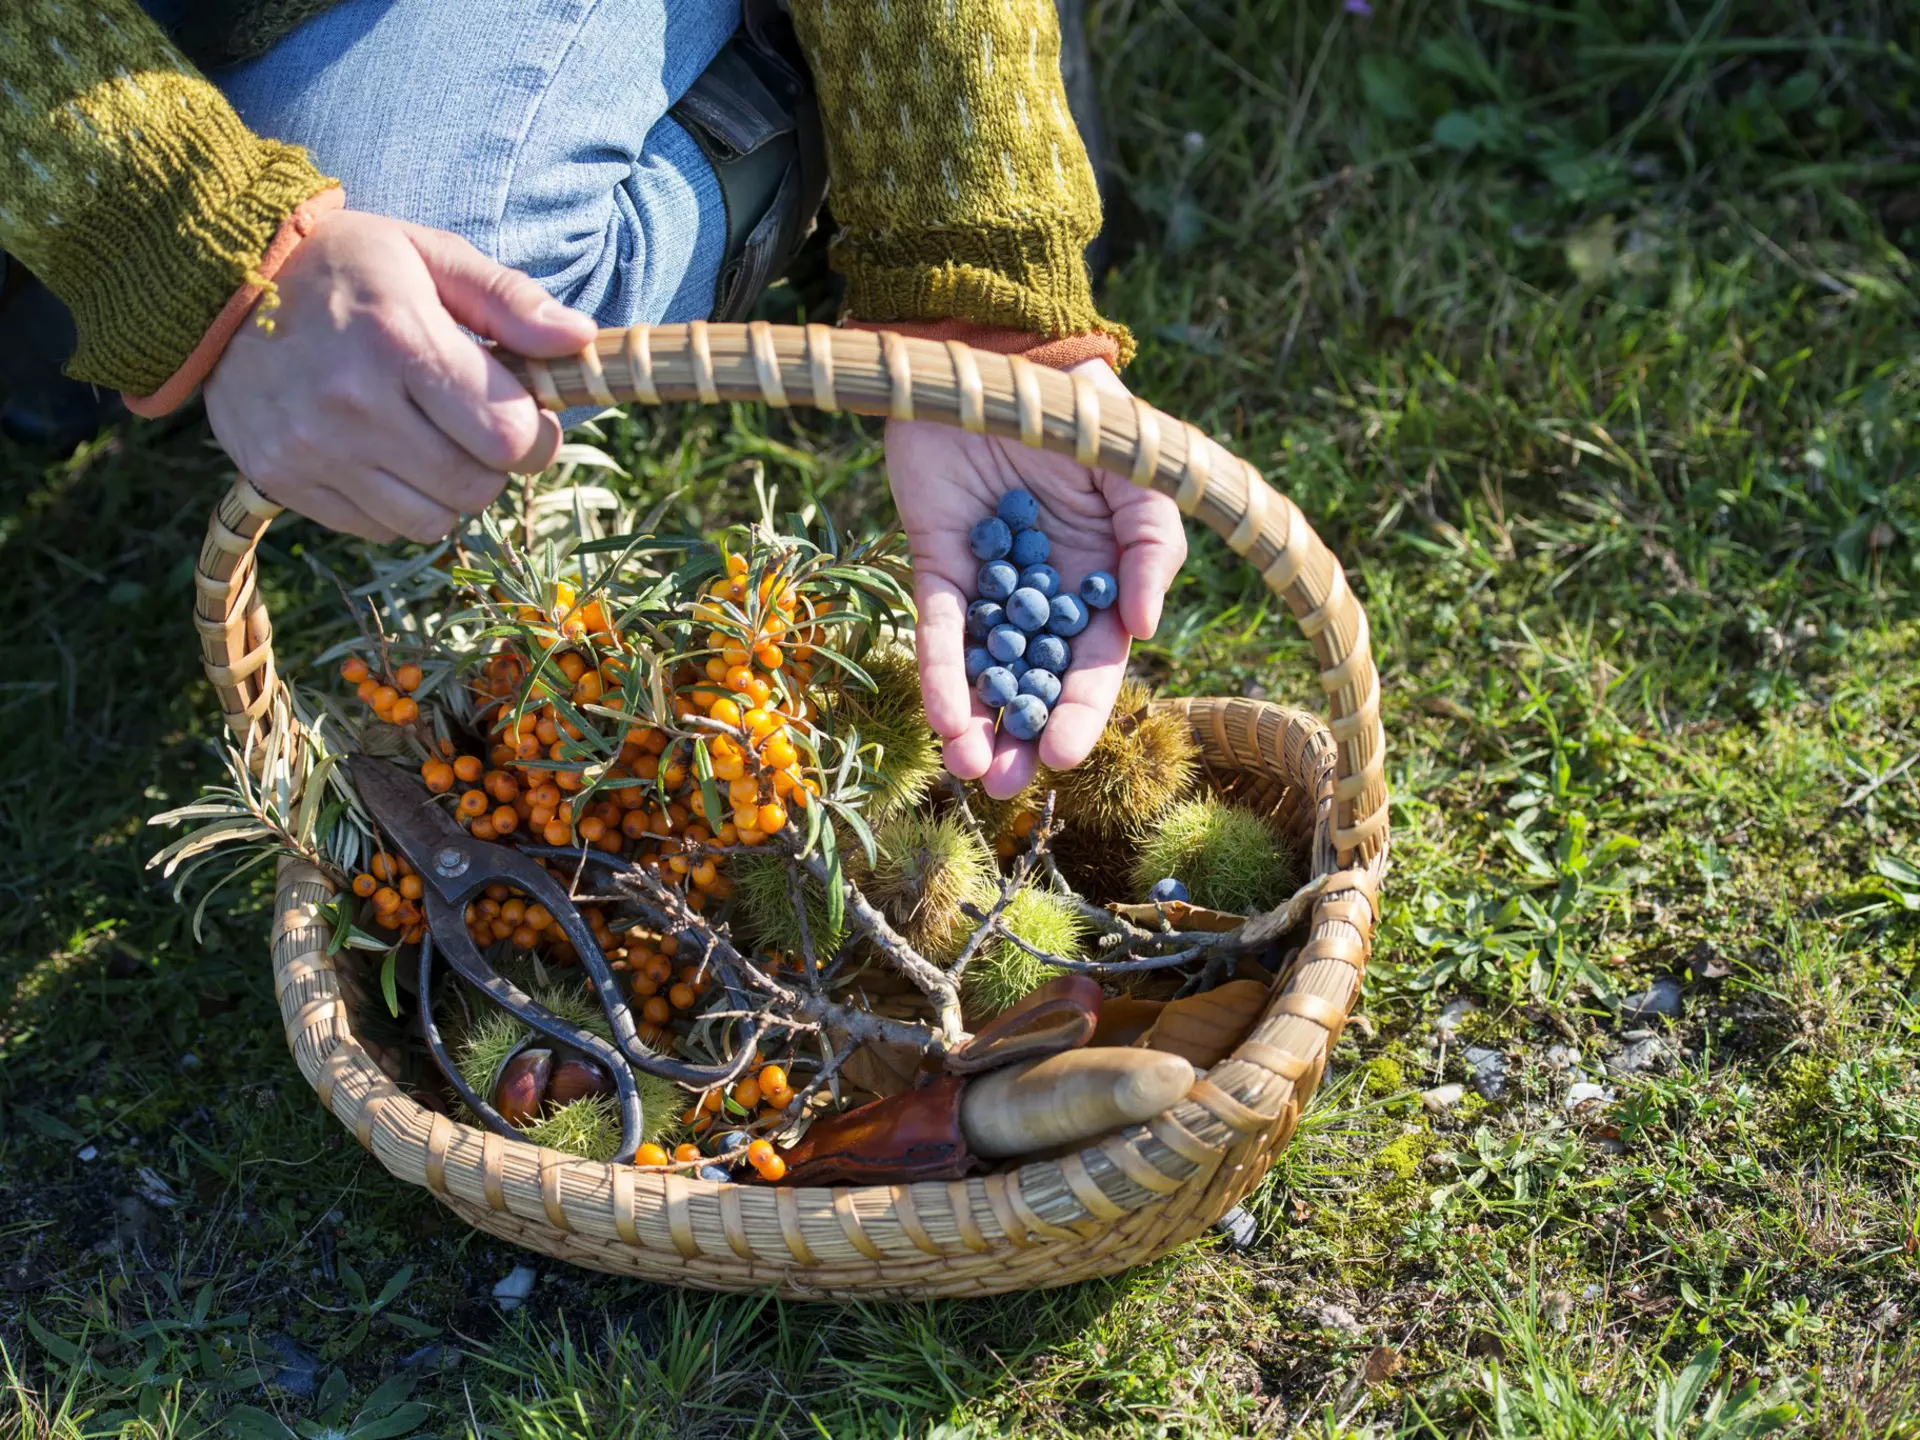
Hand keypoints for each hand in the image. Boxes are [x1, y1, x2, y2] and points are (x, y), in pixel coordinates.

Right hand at [203, 210, 596, 541]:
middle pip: (476, 487)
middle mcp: (351, 404)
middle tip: (474, 426)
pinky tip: (379, 452)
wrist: (216, 280)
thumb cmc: (345, 264)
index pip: (509, 437)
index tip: (524, 414)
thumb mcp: (430, 255)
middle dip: (493, 464)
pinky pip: (378, 530)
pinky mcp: (280, 479)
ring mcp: (310, 448)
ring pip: (430, 522)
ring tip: (426, 439)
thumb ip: (510, 301)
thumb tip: (582, 339)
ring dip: (446, 491)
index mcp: (398, 340)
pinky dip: (395, 504)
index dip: (535, 435)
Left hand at [886, 358, 1187, 798]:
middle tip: (1005, 785)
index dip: (1079, 712)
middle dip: (1021, 736)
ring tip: (970, 769)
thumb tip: (1142, 628)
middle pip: (1032, 682)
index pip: (1091, 665)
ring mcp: (987, 582)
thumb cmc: (1081, 412)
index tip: (1062, 757)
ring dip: (976, 723)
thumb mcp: (1139, 477)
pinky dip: (940, 672)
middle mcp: (1043, 594)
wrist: (998, 350)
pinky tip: (941, 717)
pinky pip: (938, 627)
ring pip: (983, 669)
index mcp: (1099, 582)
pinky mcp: (935, 561)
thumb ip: (1154, 547)